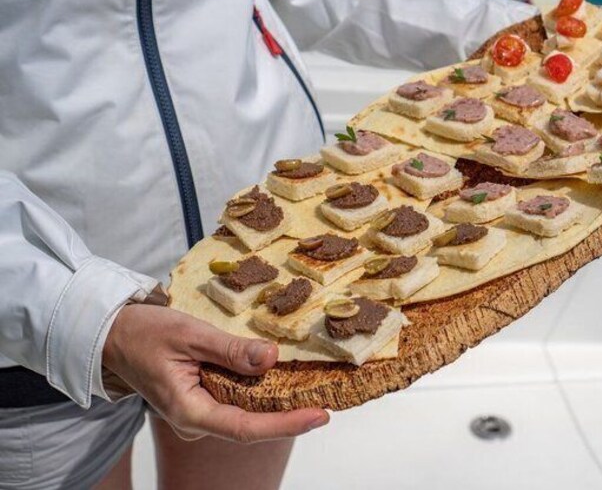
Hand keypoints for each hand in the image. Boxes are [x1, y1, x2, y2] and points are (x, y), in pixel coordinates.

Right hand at [103, 303, 328, 442]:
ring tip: (316, 389)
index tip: (320, 416)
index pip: (246, 428)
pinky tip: (284, 378)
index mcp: (189, 410)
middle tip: (330, 399)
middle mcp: (196, 419)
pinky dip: (260, 391)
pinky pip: (236, 400)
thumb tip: (272, 358)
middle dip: (290, 414)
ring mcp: (199, 412)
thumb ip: (231, 350)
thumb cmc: (144, 332)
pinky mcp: (202, 400)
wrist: (112, 334)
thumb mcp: (190, 334)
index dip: (286, 425)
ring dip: (278, 402)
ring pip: (245, 412)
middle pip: (251, 424)